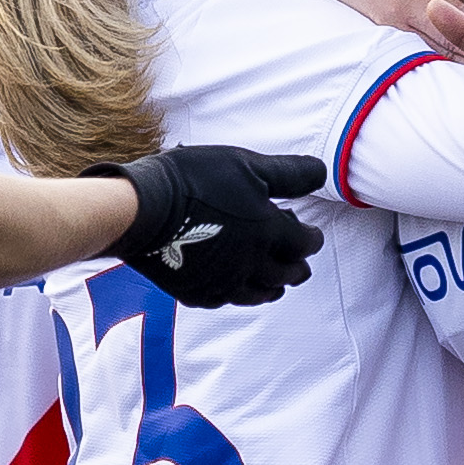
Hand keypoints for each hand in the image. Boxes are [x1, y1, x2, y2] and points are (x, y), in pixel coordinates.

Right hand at [111, 145, 325, 305]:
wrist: (140, 210)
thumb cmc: (194, 181)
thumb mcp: (247, 165)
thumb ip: (289, 174)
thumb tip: (323, 174)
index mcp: (270, 233)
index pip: (305, 244)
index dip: (312, 238)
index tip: (312, 234)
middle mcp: (252, 265)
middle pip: (287, 275)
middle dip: (297, 267)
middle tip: (300, 264)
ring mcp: (224, 284)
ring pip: (259, 294)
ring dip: (273, 286)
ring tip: (276, 283)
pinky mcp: (197, 293)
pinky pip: (225, 300)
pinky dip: (237, 293)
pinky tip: (234, 287)